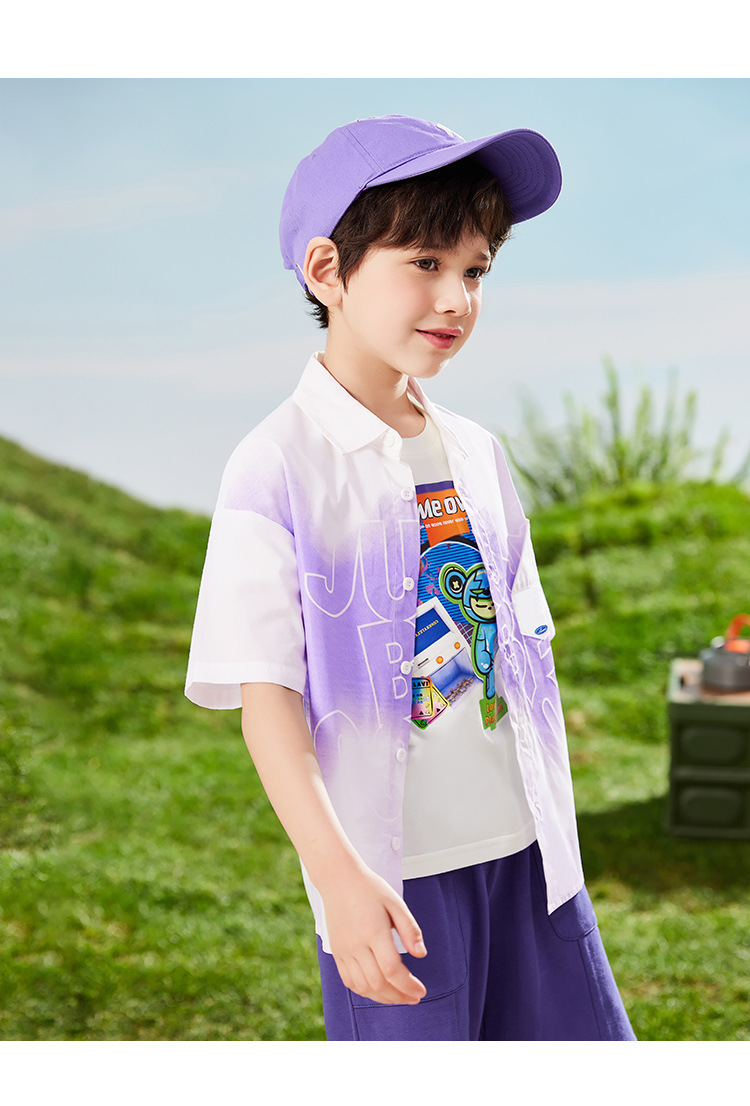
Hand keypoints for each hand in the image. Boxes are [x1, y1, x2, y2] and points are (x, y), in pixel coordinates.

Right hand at [321, 865, 426, 1004]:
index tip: (421, 991)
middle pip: (378, 983)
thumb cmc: (370, 889)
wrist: (338, 879)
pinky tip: (378, 990)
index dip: (408, 985)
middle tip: (414, 997)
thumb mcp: (395, 902)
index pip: (391, 969)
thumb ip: (410, 929)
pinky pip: (349, 981)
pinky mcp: (336, 952)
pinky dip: (364, 991)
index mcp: (374, 930)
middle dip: (399, 996)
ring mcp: (343, 950)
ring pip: (362, 986)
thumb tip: (421, 955)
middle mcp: (356, 944)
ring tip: (399, 997)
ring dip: (383, 998)